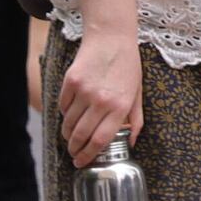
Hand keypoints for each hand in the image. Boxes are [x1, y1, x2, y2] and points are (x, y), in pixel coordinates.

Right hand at [57, 27, 143, 162]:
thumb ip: (135, 119)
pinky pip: (62, 107)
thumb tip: (130, 142)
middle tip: (73, 154)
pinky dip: (64, 115)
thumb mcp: (138, 93)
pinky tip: (71, 114)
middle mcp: (101, 100)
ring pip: (68, 123)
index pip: (100, 140)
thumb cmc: (127, 67)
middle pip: (80, 136)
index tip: (82, 162)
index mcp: (120, 106)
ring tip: (71, 137)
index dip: (88, 156)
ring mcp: (84, 91)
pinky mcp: (70, 82)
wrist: (111, 38)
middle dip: (74, 150)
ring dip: (68, 134)